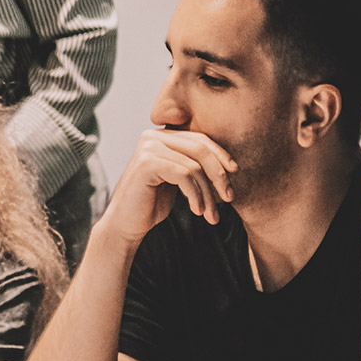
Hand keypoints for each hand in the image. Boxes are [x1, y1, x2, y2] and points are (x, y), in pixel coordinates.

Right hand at [99, 129, 236, 244]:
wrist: (126, 224)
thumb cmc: (152, 203)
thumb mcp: (177, 179)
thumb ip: (193, 164)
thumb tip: (229, 164)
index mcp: (161, 136)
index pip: (200, 139)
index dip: (220, 155)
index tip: (234, 173)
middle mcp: (152, 136)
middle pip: (200, 149)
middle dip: (218, 175)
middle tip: (228, 197)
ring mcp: (148, 148)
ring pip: (194, 166)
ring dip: (207, 193)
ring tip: (210, 214)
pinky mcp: (146, 163)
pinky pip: (183, 175)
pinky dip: (195, 195)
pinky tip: (197, 210)